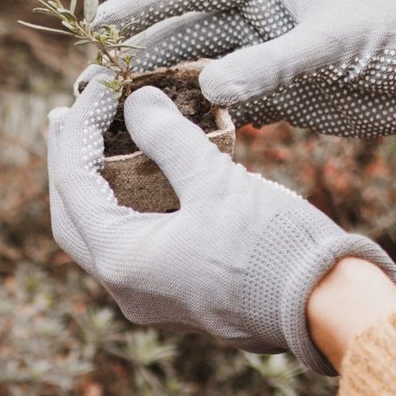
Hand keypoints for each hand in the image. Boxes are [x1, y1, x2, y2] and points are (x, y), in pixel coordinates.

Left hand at [46, 80, 395, 373]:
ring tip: (99, 138)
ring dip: (95, 185)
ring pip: (100, 233)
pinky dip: (126, 206)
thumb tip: (137, 100)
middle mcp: (123, 286)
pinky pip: (132, 244)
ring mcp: (146, 296)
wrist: (326, 310)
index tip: (101, 85)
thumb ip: (169, 138)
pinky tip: (138, 175)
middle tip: (72, 114)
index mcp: (122, 259)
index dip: (79, 126)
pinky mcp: (173, 295)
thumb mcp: (217, 182)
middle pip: (71, 214)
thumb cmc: (273, 247)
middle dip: (68, 161)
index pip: (73, 181)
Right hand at [87, 0, 395, 136]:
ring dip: (153, 97)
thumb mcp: (335, 46)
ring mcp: (260, 56)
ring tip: (109, 120)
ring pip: (192, 75)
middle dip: (134, 61)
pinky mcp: (271, 95)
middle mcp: (255, 16)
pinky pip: (217, 108)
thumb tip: (208, 87)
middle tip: (89, 88)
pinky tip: (157, 144)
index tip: (98, 28)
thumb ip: (271, 65)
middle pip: (179, 36)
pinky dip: (188, 123)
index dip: (140, 7)